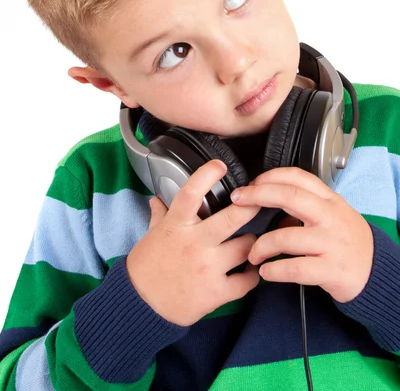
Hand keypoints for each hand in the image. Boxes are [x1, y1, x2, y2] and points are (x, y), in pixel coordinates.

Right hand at [126, 159, 260, 325]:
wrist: (139, 305)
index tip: (219, 166)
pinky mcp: (216, 293)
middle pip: (233, 218)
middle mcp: (195, 243)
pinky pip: (247, 281)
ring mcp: (208, 268)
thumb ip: (160, 214)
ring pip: (247, 248)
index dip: (207, 174)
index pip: (192, 192)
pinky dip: (252, 275)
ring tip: (251, 242)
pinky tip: (249, 270)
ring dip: (252, 243)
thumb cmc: (145, 268)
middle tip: (261, 202)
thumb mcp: (151, 234)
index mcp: (177, 225)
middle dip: (252, 207)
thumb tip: (157, 198)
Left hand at [230, 167, 373, 302]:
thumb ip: (305, 203)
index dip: (270, 176)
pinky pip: (294, 268)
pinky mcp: (330, 270)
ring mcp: (331, 243)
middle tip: (237, 202)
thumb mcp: (332, 213)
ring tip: (252, 253)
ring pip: (286, 237)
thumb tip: (266, 199)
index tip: (250, 184)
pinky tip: (266, 271)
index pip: (297, 177)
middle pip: (290, 196)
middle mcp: (330, 217)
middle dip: (258, 195)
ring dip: (261, 245)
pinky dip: (274, 270)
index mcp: (329, 200)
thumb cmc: (347, 239)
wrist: (375, 271)